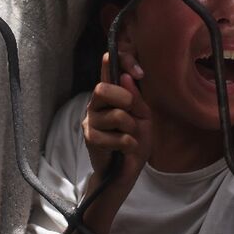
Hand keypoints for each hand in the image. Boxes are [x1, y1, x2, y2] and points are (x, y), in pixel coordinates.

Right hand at [82, 52, 151, 190]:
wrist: (125, 173)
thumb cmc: (134, 143)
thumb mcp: (143, 118)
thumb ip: (136, 98)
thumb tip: (125, 76)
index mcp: (109, 96)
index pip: (107, 68)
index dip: (118, 61)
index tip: (136, 71)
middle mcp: (95, 105)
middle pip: (102, 88)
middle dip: (126, 100)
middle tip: (133, 114)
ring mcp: (90, 121)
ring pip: (117, 115)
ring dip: (131, 129)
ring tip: (129, 137)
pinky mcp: (90, 139)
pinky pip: (118, 137)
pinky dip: (129, 145)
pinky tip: (125, 150)